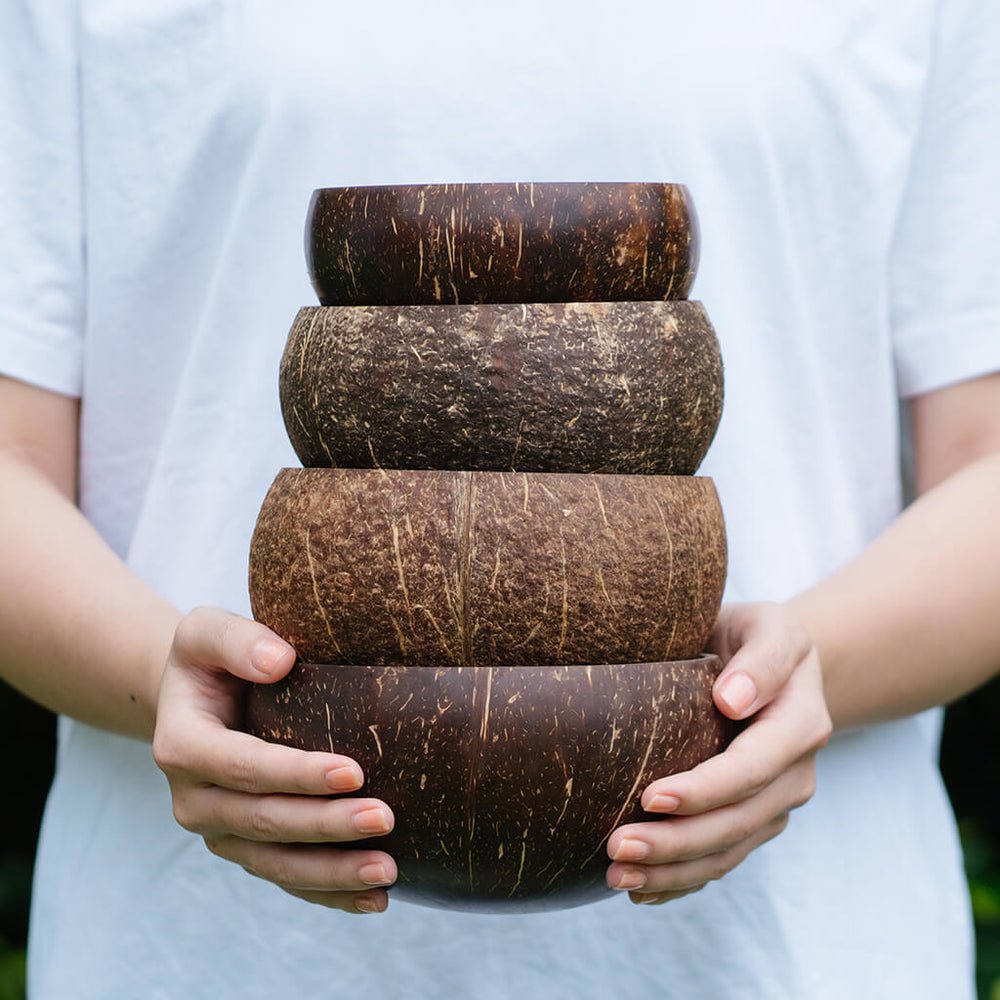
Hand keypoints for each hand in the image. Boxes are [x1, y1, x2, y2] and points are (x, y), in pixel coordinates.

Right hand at [152, 607, 396, 913]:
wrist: (195, 697)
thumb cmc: (212, 659)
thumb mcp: (207, 631)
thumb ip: (237, 639)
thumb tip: (280, 661)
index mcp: (182, 745)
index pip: (243, 766)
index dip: (296, 774)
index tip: (354, 771)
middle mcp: (194, 799)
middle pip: (266, 821)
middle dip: (327, 825)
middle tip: (386, 818)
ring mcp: (219, 831)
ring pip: (276, 863)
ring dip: (333, 872)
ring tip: (388, 872)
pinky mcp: (245, 848)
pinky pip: (285, 878)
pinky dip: (328, 893)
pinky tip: (374, 900)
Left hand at [606, 602, 831, 904]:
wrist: (774, 662)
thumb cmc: (757, 636)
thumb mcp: (769, 626)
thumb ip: (761, 658)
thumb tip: (732, 699)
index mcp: (800, 723)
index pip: (752, 768)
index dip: (704, 790)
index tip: (651, 797)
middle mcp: (795, 773)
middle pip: (736, 821)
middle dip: (676, 842)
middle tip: (615, 848)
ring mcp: (775, 803)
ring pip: (727, 851)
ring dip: (673, 871)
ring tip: (616, 876)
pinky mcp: (754, 821)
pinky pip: (722, 860)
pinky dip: (683, 881)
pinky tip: (641, 891)